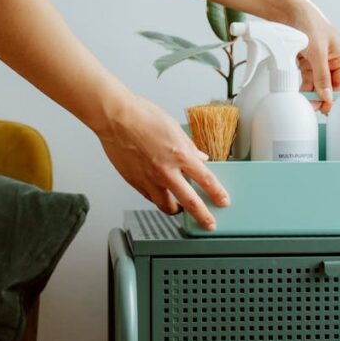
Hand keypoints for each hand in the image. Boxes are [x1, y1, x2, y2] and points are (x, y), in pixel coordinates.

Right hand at [96, 95, 228, 229]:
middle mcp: (166, 170)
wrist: (115, 118)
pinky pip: (150, 198)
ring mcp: (149, 179)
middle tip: (209, 224)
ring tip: (180, 209)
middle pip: (190, 202)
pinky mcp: (135, 182)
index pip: (206, 180)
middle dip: (203, 216)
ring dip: (176, 210)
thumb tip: (199, 157)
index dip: (217, 193)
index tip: (223, 201)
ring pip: (167, 206)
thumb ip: (188, 146)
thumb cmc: (142, 116)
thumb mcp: (174, 128)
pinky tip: (159, 195)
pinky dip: (157, 199)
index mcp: (180, 155)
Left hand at [292, 0, 339, 113]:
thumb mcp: (317, 52)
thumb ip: (322, 76)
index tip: (327, 109)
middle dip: (321, 96)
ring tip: (305, 104)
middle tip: (313, 109)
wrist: (287, 9)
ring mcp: (318, 59)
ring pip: (316, 82)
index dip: (334, 96)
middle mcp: (332, 58)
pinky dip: (303, 85)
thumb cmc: (308, 22)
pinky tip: (299, 93)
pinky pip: (306, 77)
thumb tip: (327, 96)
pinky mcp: (306, 59)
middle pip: (329, 84)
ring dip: (311, 93)